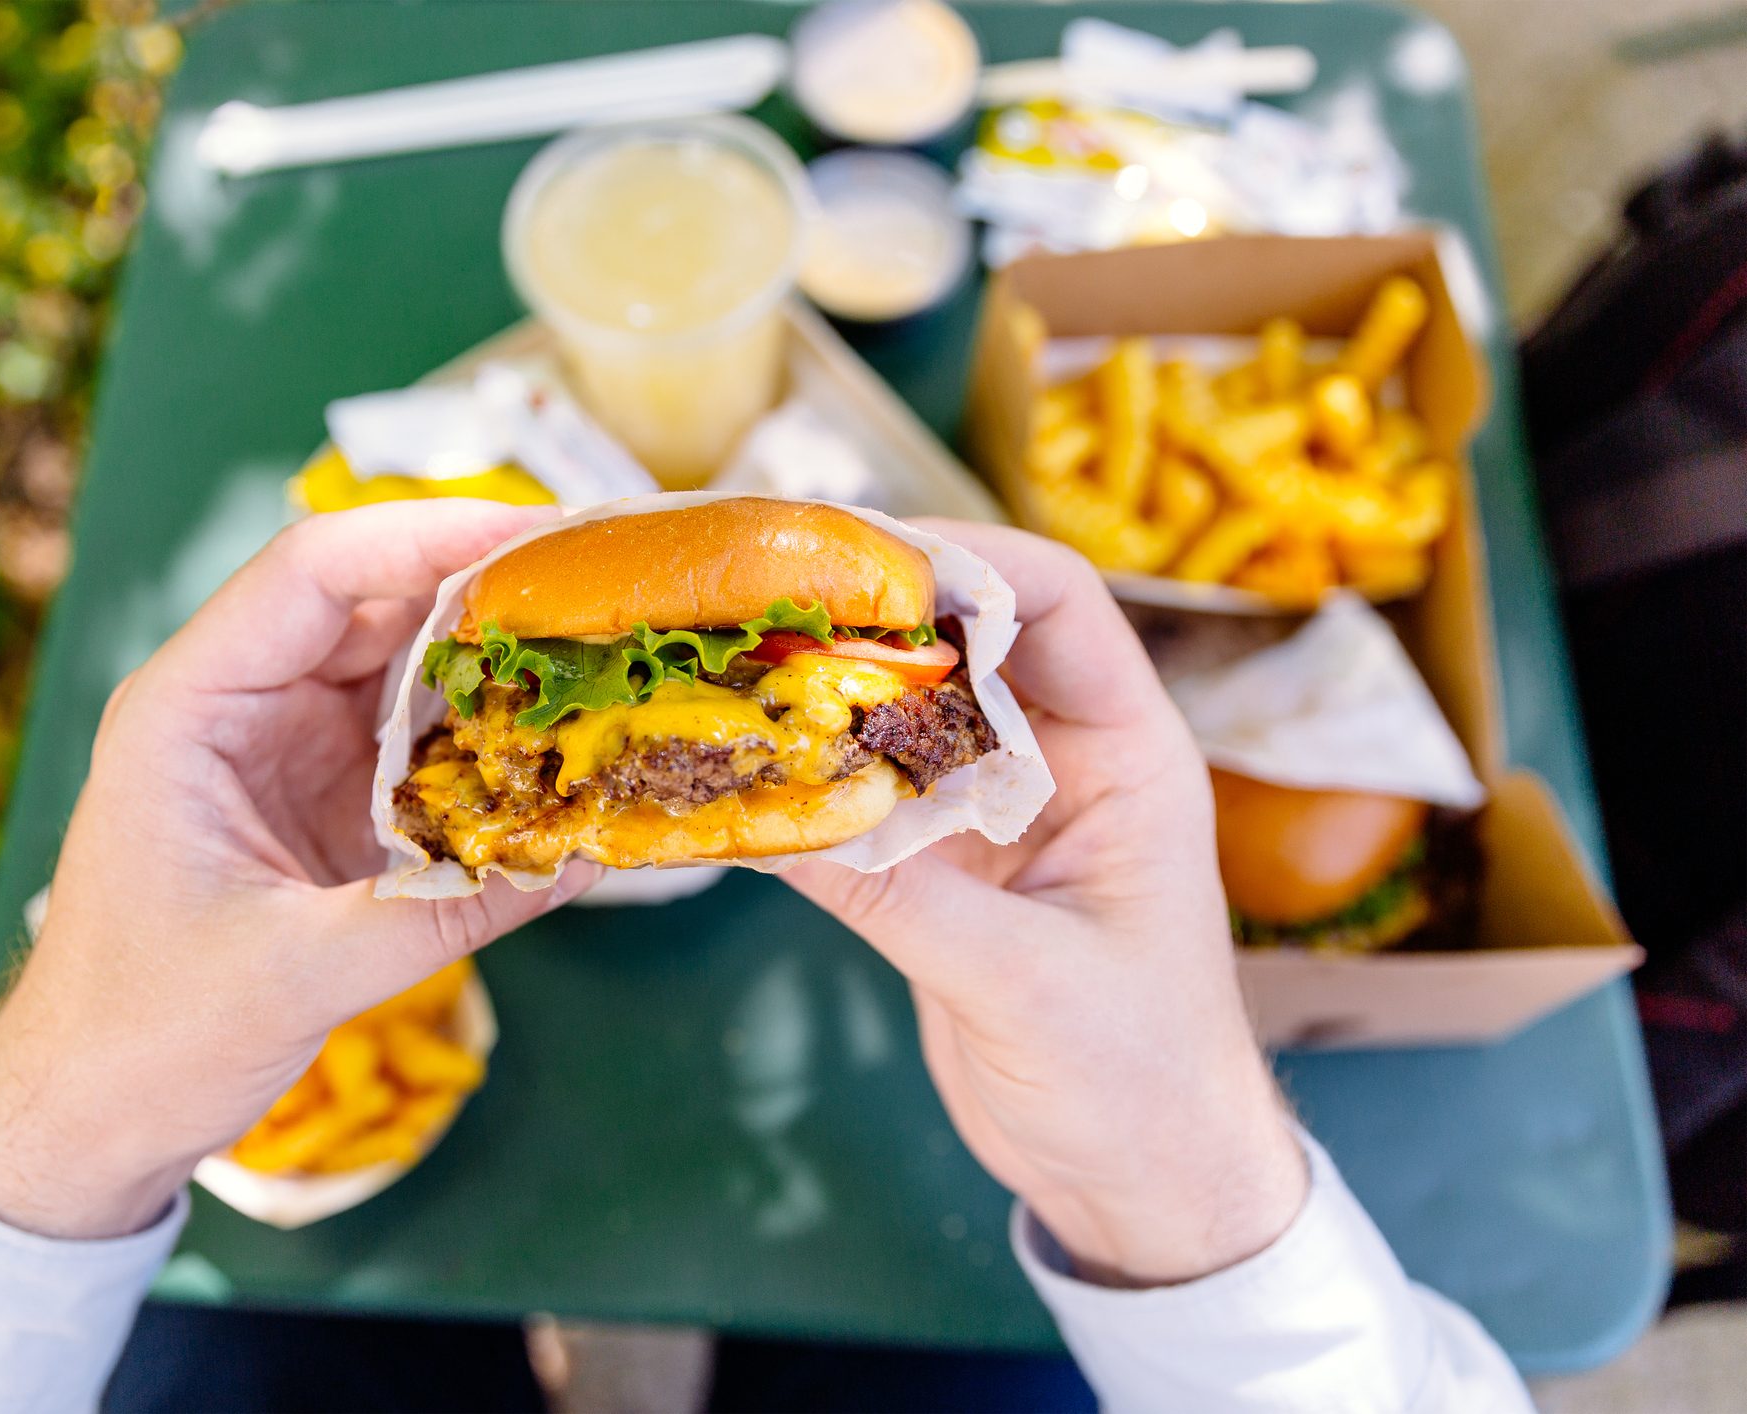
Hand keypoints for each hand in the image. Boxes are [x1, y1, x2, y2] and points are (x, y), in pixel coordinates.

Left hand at [0, 501, 590, 1238]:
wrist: (88, 1115)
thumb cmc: (142, 1037)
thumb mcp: (295, 974)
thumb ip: (441, 912)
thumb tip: (580, 858)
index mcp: (189, 709)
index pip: (315, 571)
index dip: (429, 534)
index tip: (540, 533)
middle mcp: (236, 704)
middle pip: (373, 600)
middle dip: (488, 584)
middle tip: (605, 584)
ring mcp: (280, 747)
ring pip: (402, 664)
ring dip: (496, 659)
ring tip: (604, 651)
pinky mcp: (318, 798)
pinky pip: (412, 738)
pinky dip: (483, 736)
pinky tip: (558, 743)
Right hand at [786, 521, 1305, 1287]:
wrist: (1145, 1185)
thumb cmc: (1142, 1081)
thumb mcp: (1028, 986)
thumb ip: (904, 903)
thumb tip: (772, 826)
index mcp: (1132, 757)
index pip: (1060, 605)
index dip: (968, 560)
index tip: (861, 551)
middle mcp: (1066, 765)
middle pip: (968, 640)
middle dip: (872, 609)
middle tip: (762, 592)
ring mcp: (1000, 815)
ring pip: (909, 714)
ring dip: (831, 690)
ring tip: (730, 659)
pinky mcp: (946, 872)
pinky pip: (871, 798)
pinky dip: (813, 780)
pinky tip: (740, 767)